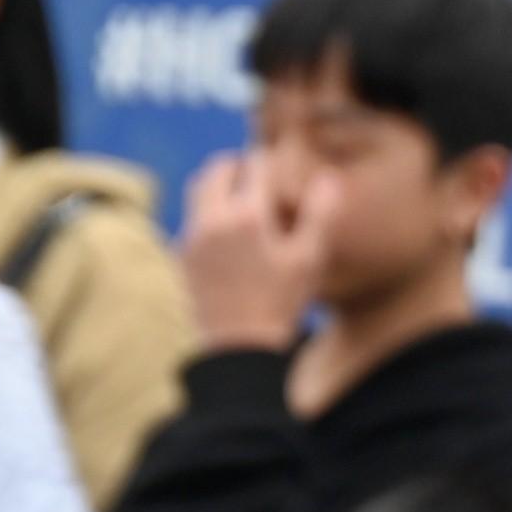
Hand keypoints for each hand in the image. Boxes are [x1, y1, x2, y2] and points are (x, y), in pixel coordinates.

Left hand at [179, 150, 332, 352]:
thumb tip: (327, 179)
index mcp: (248, 215)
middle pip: (219, 167)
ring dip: (219, 183)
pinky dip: (209, 210)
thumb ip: (319, 215)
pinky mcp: (184, 253)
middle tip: (258, 178)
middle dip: (239, 167)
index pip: (255, 164)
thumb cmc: (281, 303)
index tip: (281, 176)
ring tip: (241, 198)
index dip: (271, 165)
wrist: (240, 347)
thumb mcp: (309, 260)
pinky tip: (229, 231)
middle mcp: (214, 219)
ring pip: (199, 187)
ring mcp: (194, 235)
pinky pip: (193, 215)